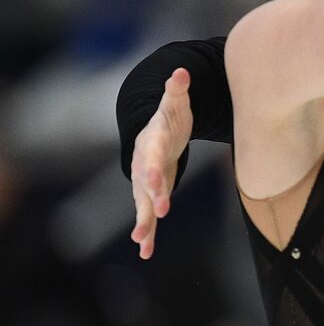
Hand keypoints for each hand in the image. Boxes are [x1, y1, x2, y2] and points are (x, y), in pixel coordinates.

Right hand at [130, 68, 192, 258]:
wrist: (156, 133)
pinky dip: (147, 233)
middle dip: (151, 199)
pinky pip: (147, 215)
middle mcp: (144, 166)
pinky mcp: (151, 195)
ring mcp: (145, 182)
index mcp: (151, 145)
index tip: (158, 185)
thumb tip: (181, 73)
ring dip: (143, 223)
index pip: (152, 158)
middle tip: (158, 213)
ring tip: (141, 242)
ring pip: (142, 205)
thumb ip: (177, 90)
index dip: (154, 172)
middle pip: (145, 185)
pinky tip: (144, 252)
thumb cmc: (169, 118)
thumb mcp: (175, 103)